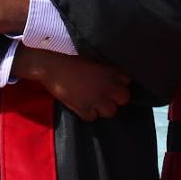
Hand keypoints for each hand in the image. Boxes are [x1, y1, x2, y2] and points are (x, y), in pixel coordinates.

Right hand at [16, 50, 131, 120]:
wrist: (53, 67)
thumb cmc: (72, 62)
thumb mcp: (95, 62)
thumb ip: (108, 70)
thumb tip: (120, 78)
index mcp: (110, 72)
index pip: (127, 83)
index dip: (120, 84)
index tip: (113, 85)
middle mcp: (107, 86)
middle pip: (124, 99)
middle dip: (115, 99)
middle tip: (104, 96)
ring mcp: (97, 99)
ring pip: (110, 112)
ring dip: (102, 108)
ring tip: (93, 102)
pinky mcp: (84, 108)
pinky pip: (92, 118)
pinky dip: (87, 114)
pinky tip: (81, 106)